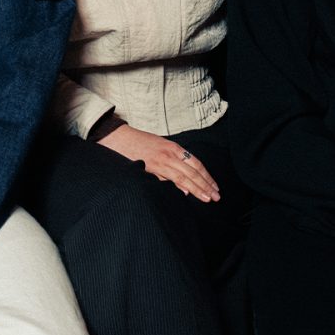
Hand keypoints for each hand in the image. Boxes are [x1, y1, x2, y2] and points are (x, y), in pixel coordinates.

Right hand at [97, 125, 220, 202]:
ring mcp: (161, 160)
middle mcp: (170, 153)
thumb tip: (184, 188)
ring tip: (207, 198)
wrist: (118, 137)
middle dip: (206, 185)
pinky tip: (187, 192)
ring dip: (197, 188)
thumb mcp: (159, 149)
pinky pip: (168, 177)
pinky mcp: (151, 165)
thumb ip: (171, 165)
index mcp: (173, 148)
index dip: (207, 176)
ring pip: (184, 176)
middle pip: (193, 171)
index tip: (214, 187)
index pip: (196, 164)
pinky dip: (179, 185)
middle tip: (216, 196)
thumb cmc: (137, 144)